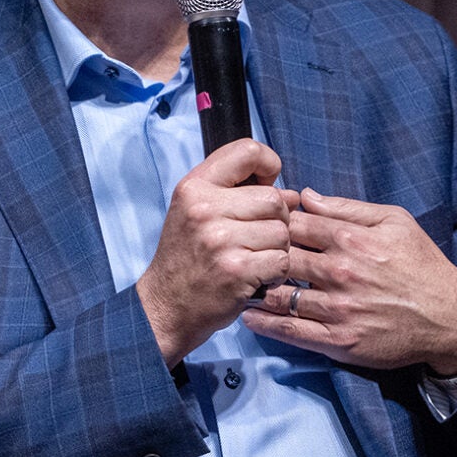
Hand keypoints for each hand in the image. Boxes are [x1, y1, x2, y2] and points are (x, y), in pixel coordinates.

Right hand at [135, 140, 292, 363]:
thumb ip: (237, 193)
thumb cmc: (186, 258)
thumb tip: (291, 193)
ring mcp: (220, 240)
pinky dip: (276, 272)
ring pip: (282, 231)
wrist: (165, 306)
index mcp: (195, 187)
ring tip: (253, 258)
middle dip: (276, 220)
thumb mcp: (196, 212)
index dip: (268, 165)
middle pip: (274, 199)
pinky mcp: (237, 270)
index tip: (265, 185)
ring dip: (277, 249)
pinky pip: (282, 260)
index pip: (247, 151)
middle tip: (256, 238)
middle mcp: (205, 209)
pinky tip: (256, 276)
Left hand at [240, 187, 456, 372]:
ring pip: (280, 295)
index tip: (263, 224)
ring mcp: (338, 309)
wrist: (449, 318)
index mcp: (351, 239)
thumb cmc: (422, 265)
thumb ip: (348, 208)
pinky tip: (249, 315)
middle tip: (246, 253)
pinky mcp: (338, 340)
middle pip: (280, 256)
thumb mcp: (395, 221)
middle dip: (260, 253)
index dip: (274, 221)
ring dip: (256, 288)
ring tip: (241, 283)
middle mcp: (341, 273)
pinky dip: (265, 323)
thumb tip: (307, 196)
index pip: (294, 223)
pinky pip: (291, 331)